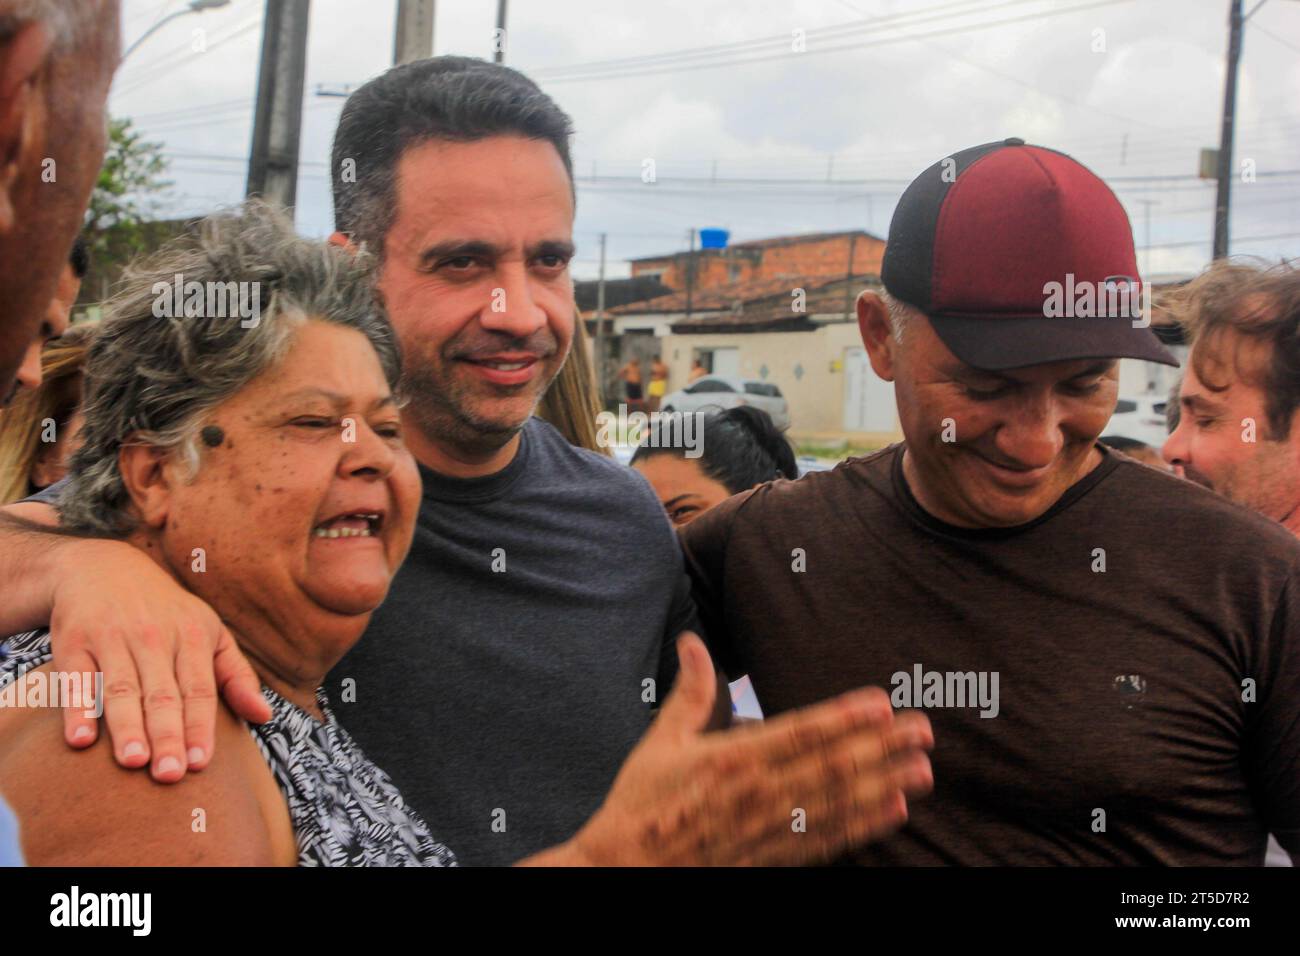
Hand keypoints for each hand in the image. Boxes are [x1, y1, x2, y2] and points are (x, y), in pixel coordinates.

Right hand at [48, 539, 270, 781]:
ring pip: (121, 688)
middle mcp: (153, 637)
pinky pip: (76, 679)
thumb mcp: (211, 632)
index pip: (199, 689)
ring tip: (134, 761)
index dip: (200, 726)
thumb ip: (237, 676)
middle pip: (162, 693)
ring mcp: (112, 638)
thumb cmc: (166, 612)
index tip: (202, 764)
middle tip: (170, 774)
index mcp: (192, 637)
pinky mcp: (73, 641)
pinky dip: (77, 708)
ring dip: (127, 726)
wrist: (102, 566)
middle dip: (167, 734)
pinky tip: (80, 739)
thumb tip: (264, 716)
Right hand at [565, 632, 932, 865]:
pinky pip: (827, 840)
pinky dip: (863, 826)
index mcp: (731, 760)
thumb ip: (689, 691)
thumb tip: (692, 641)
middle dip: (881, 748)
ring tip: (923, 769)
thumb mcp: (662, 740)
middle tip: (922, 730)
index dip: (842, 719)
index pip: (799, 734)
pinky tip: (894, 811)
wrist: (626, 869)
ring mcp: (768, 830)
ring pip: (838, 804)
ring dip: (885, 784)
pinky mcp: (772, 857)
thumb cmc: (643, 802)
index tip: (880, 704)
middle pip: (831, 768)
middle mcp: (757, 795)